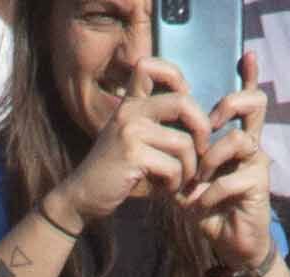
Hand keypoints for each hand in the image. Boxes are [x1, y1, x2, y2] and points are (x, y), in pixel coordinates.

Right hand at [57, 57, 203, 231]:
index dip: (177, 78)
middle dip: (203, 129)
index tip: (183, 107)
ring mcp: (129, 131)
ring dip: (189, 168)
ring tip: (179, 180)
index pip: (150, 66)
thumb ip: (160, 124)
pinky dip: (175, 184)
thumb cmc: (118, 172)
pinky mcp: (132, 154)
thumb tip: (206, 119)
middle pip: (183, 102)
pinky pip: (174, 167)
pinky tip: (165, 190)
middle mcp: (129, 111)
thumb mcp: (136, 140)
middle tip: (202, 150)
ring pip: (184, 142)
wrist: (83, 197)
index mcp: (130, 103)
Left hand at [182, 50, 276, 276]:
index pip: (246, 102)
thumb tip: (154, 139)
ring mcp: (258, 163)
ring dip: (210, 160)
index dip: (249, 76)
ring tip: (196, 182)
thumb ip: (178, 159)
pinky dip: (210, 193)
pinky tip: (200, 205)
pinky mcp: (259, 185)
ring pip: (239, 139)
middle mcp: (251, 145)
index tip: (246, 54)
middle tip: (209, 122)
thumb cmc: (209, 209)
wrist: (230, 244)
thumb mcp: (187, 180)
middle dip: (231, 103)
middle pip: (256, 102)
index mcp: (234, 138)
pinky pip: (232, 178)